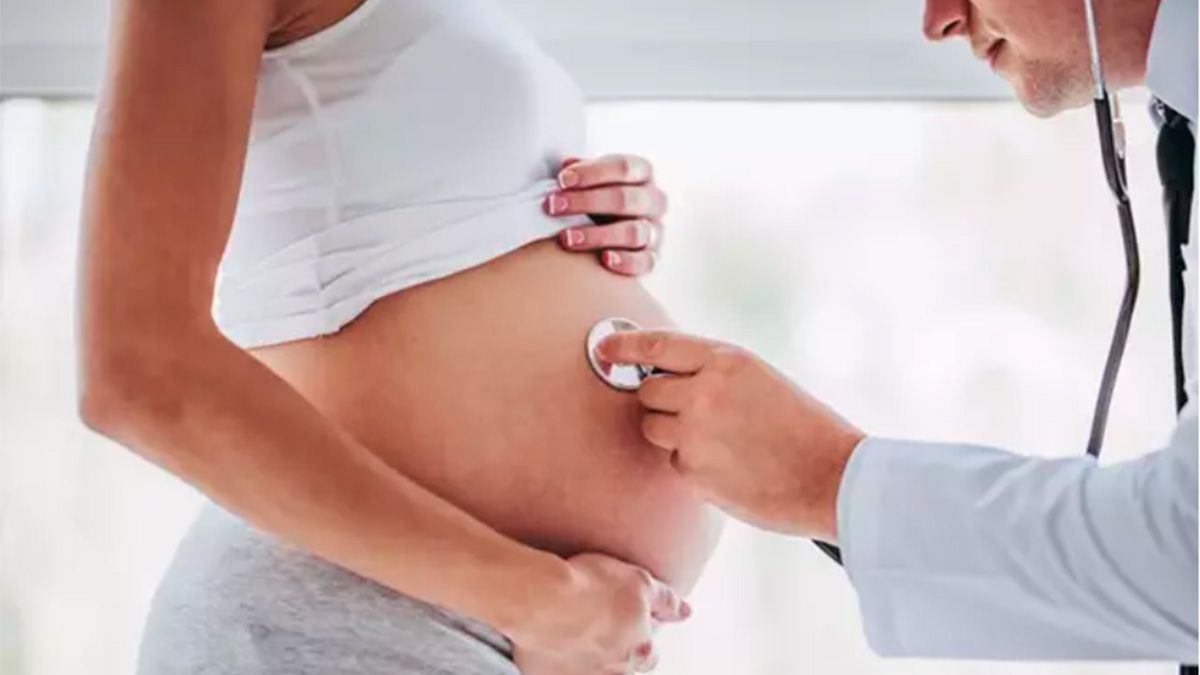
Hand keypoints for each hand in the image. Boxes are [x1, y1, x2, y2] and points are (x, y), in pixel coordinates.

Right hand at [510, 553, 688, 673]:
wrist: (540, 599)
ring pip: (589, 671)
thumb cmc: (589, 588)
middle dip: (615, 651)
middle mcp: (610, 671)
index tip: (628, 619)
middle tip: (598, 624)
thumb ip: (665, 600)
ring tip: (572, 629)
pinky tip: (548, 638)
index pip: (649, 653)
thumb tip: (684, 611)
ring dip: (586, 656)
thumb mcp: (640, 581)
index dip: (641, 635)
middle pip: (621, 668)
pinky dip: (554, 658)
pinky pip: (554, 669)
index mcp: (637, 651)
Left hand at [546, 155, 666, 276]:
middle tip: (553, 207)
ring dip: (597, 235)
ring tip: (566, 238)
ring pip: (633, 232)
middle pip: (625, 199)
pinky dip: (625, 261)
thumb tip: (565, 166)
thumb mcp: (593, 178)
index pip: (623, 168)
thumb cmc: (602, 197)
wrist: (615, 229)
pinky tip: (604, 259)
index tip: (562, 180)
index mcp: (642, 173)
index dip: (591, 174)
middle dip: (586, 202)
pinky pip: (645, 261)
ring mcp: (655, 230)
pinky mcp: (653, 257)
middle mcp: (654, 200)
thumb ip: (582, 171)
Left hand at [597, 331, 865, 541]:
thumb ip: (713, 374)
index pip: (658, 346)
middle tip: (696, 414)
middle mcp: (704, 392)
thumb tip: (665, 377)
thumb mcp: (759, 379)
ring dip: (672, 434)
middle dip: (661, 402)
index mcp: (726, 361)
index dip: (625, 345)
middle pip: (648, 392)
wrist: (831, 476)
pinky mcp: (693, 472)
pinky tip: (729, 467)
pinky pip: (673, 462)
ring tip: (719, 442)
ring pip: (653, 428)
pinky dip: (692, 466)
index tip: (605, 348)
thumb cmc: (802, 426)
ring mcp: (695, 434)